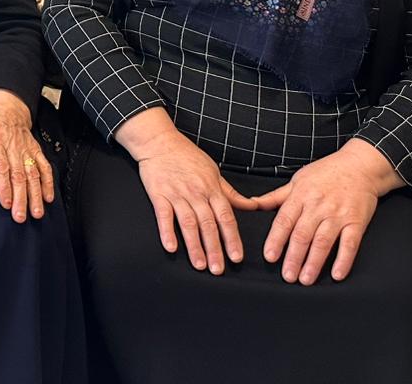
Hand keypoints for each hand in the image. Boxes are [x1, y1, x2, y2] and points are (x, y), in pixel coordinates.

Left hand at [0, 89, 53, 222]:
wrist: (10, 106)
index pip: (1, 167)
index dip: (4, 186)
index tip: (6, 203)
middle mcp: (14, 147)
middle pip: (18, 175)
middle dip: (20, 198)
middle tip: (20, 216)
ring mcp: (27, 150)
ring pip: (33, 174)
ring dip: (35, 195)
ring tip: (36, 212)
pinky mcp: (36, 151)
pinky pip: (44, 167)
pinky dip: (48, 182)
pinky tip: (48, 197)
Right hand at [115, 107, 256, 274]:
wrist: (160, 141)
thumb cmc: (188, 156)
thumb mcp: (214, 171)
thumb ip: (231, 193)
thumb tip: (252, 206)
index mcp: (212, 188)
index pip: (226, 217)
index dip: (232, 238)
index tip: (236, 257)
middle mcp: (196, 193)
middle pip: (208, 224)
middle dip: (215, 249)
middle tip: (218, 269)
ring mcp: (177, 193)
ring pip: (188, 223)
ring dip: (194, 245)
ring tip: (199, 265)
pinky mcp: (158, 194)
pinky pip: (164, 215)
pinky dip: (167, 231)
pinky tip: (171, 247)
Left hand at [255, 138, 402, 284]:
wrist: (359, 165)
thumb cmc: (325, 173)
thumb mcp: (297, 180)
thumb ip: (275, 197)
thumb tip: (251, 204)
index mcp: (300, 196)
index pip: (284, 220)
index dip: (276, 239)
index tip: (270, 257)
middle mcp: (318, 206)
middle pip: (302, 234)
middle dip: (293, 257)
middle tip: (287, 276)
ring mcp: (338, 214)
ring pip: (323, 241)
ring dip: (314, 262)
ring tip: (305, 279)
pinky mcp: (357, 222)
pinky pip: (350, 243)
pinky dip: (344, 260)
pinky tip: (336, 274)